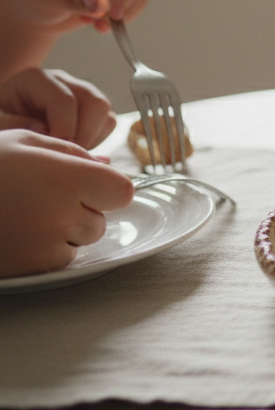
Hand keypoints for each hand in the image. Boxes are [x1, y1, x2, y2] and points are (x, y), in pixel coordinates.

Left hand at [0, 67, 116, 149]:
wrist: (1, 123)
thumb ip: (17, 126)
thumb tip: (52, 134)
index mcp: (37, 80)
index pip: (65, 101)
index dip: (63, 131)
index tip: (52, 154)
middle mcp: (65, 82)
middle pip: (96, 103)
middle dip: (84, 136)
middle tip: (64, 157)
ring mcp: (81, 95)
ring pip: (107, 116)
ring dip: (92, 140)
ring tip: (66, 153)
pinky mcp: (90, 111)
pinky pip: (107, 127)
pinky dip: (95, 142)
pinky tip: (71, 150)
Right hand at [0, 129, 134, 277]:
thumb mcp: (25, 142)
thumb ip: (72, 153)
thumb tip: (104, 166)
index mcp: (70, 177)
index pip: (123, 191)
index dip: (108, 188)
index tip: (91, 184)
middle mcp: (65, 213)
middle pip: (101, 218)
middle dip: (82, 209)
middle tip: (42, 195)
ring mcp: (48, 244)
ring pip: (82, 241)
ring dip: (65, 230)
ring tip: (25, 212)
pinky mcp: (33, 266)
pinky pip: (59, 259)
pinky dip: (45, 249)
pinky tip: (17, 232)